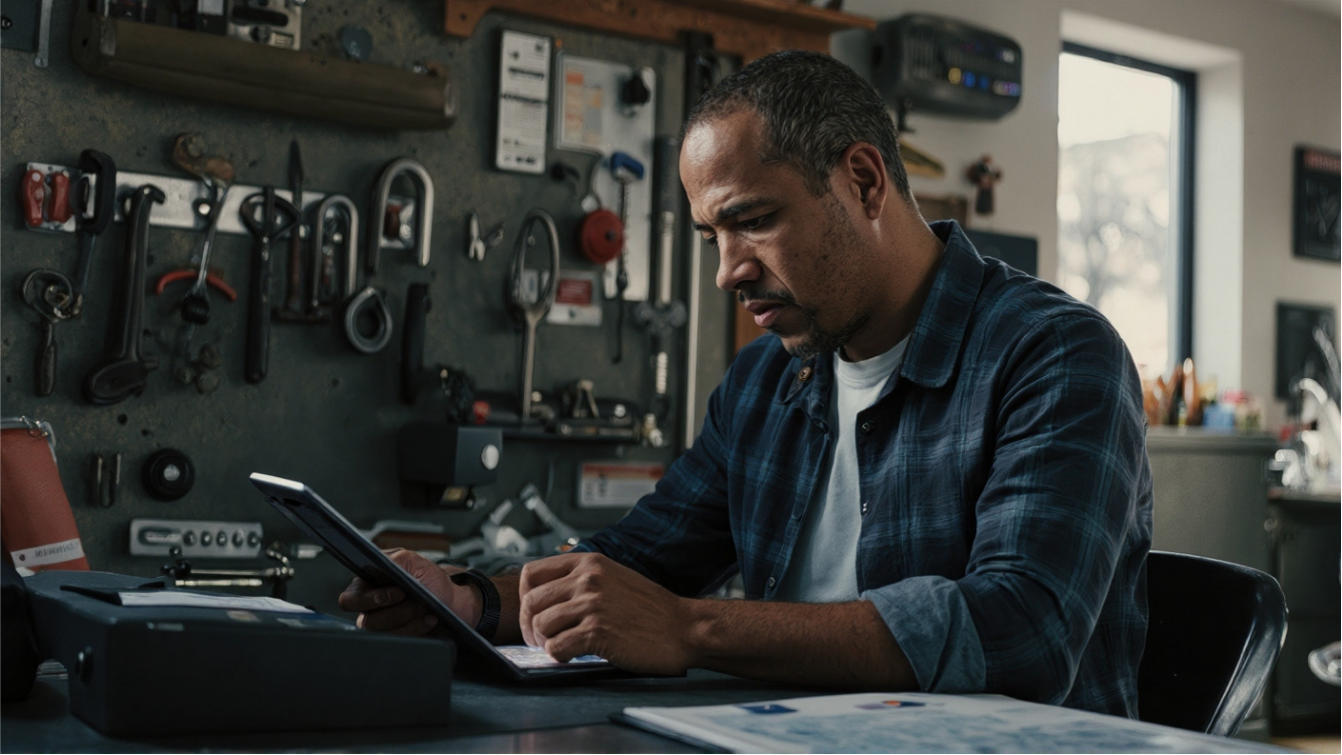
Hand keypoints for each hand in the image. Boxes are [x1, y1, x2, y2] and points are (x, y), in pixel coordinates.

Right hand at [337, 548, 480, 635]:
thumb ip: (395, 559)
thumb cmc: (429, 579)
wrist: (450, 600)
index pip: (349, 599)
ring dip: (408, 618)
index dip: (371, 599)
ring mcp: (382, 626)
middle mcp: (369, 608)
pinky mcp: (395, 638)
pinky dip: (417, 628)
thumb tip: (380, 562)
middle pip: (366, 621)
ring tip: (424, 607)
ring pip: (384, 633)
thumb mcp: (415, 562)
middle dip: (394, 613)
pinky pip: (399, 640)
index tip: (399, 592)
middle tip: (413, 602)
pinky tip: (430, 618)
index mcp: (367, 586)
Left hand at [518, 552, 692, 674]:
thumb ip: (583, 579)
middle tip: (543, 640)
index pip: (532, 573)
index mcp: (589, 562)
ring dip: (545, 642)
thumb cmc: (652, 609)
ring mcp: (592, 605)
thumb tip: (548, 596)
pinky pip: (556, 648)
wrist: (684, 628)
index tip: (534, 613)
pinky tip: (573, 656)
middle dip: (530, 626)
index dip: (526, 598)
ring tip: (561, 647)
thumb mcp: (614, 577)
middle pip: (530, 602)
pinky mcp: (597, 632)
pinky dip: (559, 656)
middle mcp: (588, 579)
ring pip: (540, 625)